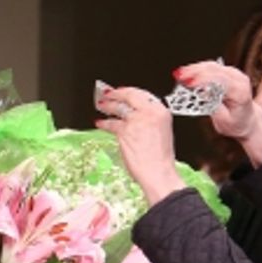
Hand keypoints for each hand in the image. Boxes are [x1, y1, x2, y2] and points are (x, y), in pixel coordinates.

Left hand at [95, 85, 185, 204]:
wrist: (157, 171)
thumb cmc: (160, 157)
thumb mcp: (162, 131)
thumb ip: (150, 119)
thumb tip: (135, 114)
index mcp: (162, 111)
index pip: (144, 94)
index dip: (130, 91)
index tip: (122, 91)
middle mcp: (150, 112)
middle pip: (130, 95)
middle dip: (116, 93)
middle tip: (107, 94)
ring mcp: (136, 120)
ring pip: (118, 107)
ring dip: (107, 105)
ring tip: (101, 105)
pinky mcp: (124, 131)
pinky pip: (111, 123)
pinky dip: (103, 123)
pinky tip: (99, 122)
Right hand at [174, 60, 261, 163]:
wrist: (247, 120)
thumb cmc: (236, 122)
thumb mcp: (223, 121)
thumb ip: (213, 106)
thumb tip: (202, 94)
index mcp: (240, 92)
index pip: (221, 81)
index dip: (203, 80)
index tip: (189, 83)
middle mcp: (240, 79)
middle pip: (215, 69)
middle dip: (195, 72)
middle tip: (179, 77)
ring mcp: (235, 74)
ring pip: (212, 65)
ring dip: (194, 68)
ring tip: (179, 74)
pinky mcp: (228, 72)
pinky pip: (212, 66)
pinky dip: (198, 68)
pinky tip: (187, 72)